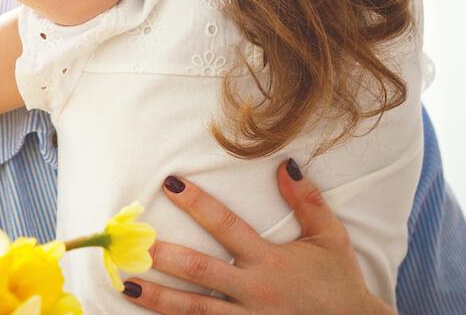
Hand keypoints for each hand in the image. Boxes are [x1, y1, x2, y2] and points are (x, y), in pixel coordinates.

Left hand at [120, 160, 396, 314]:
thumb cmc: (339, 283)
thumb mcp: (331, 238)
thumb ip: (308, 202)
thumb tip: (285, 165)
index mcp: (270, 260)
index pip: (227, 225)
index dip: (198, 204)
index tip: (169, 184)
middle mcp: (254, 291)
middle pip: (200, 272)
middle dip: (165, 258)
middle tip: (134, 245)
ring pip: (194, 310)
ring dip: (158, 299)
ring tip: (125, 287)